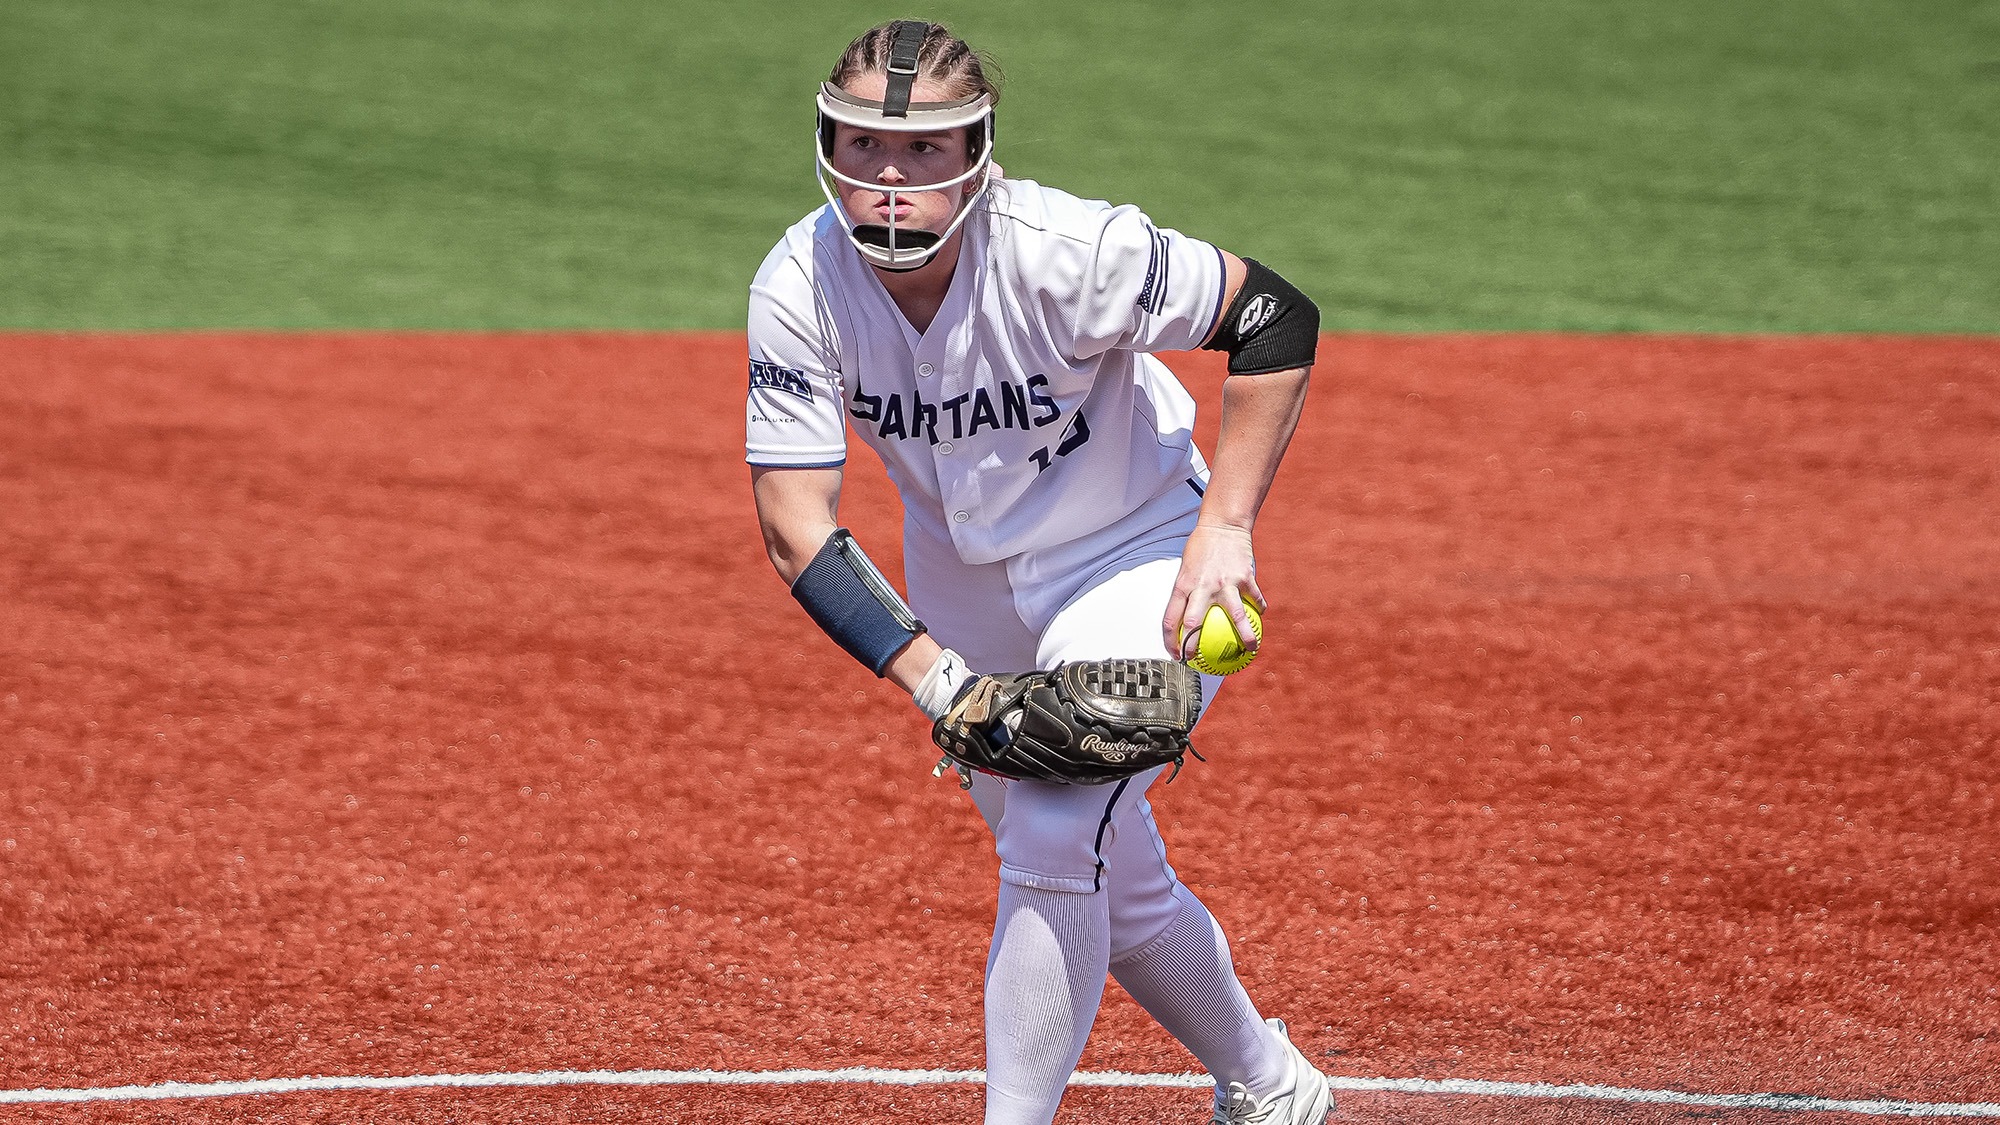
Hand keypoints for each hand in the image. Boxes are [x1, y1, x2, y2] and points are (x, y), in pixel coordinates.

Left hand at [1162, 523, 1265, 660]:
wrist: (1223, 525)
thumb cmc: (1201, 548)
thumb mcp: (1185, 569)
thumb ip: (1187, 593)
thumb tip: (1186, 621)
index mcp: (1183, 584)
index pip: (1171, 619)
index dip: (1170, 641)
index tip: (1175, 654)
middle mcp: (1202, 586)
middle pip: (1194, 623)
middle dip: (1193, 646)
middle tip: (1197, 661)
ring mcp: (1225, 582)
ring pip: (1235, 617)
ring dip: (1244, 636)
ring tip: (1250, 649)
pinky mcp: (1245, 577)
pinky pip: (1254, 599)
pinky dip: (1258, 608)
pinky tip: (1261, 616)